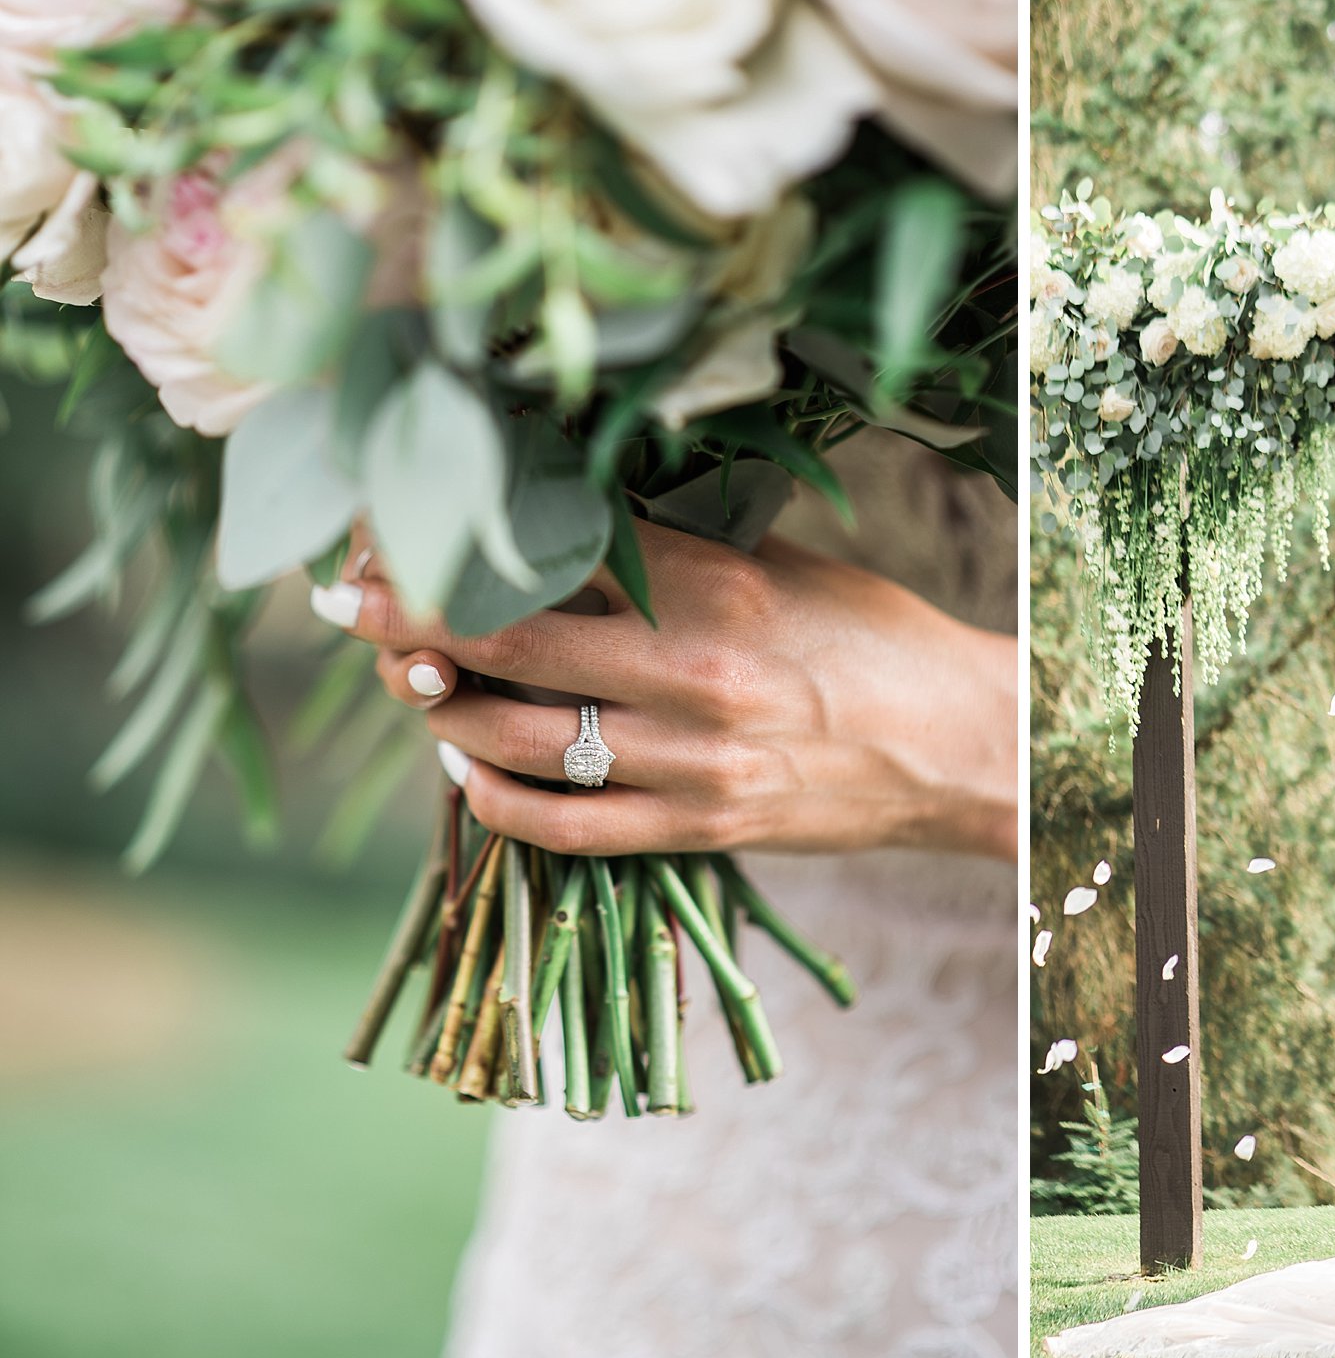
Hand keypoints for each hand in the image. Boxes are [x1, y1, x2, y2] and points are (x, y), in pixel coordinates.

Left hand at [315, 521, 1015, 860]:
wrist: (962, 747)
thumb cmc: (877, 638)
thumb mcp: (783, 567)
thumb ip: (675, 555)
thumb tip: (563, 528)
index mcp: (719, 587)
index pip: (552, 556)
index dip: (454, 546)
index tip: (393, 534)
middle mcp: (696, 674)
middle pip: (508, 644)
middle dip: (408, 623)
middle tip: (350, 604)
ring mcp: (695, 763)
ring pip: (519, 741)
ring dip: (442, 711)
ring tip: (414, 686)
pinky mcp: (700, 828)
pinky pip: (565, 829)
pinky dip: (496, 800)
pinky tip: (469, 766)